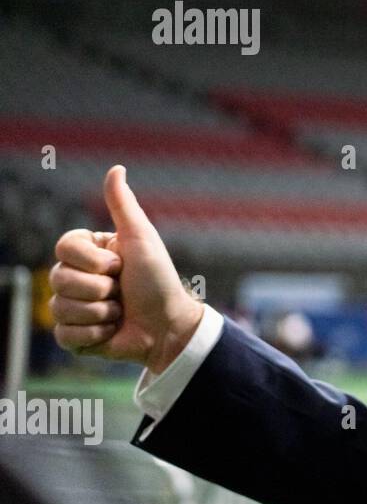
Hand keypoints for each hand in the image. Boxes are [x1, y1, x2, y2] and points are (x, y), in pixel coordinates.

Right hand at [50, 165, 202, 374]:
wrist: (169, 324)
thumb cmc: (158, 279)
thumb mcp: (141, 238)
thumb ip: (123, 205)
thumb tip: (116, 168)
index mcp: (88, 252)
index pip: (63, 248)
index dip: (93, 261)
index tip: (119, 264)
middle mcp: (76, 277)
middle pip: (59, 278)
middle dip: (99, 288)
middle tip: (122, 290)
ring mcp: (73, 306)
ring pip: (60, 307)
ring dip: (99, 312)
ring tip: (119, 311)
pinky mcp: (74, 336)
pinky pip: (65, 334)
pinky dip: (93, 334)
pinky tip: (111, 330)